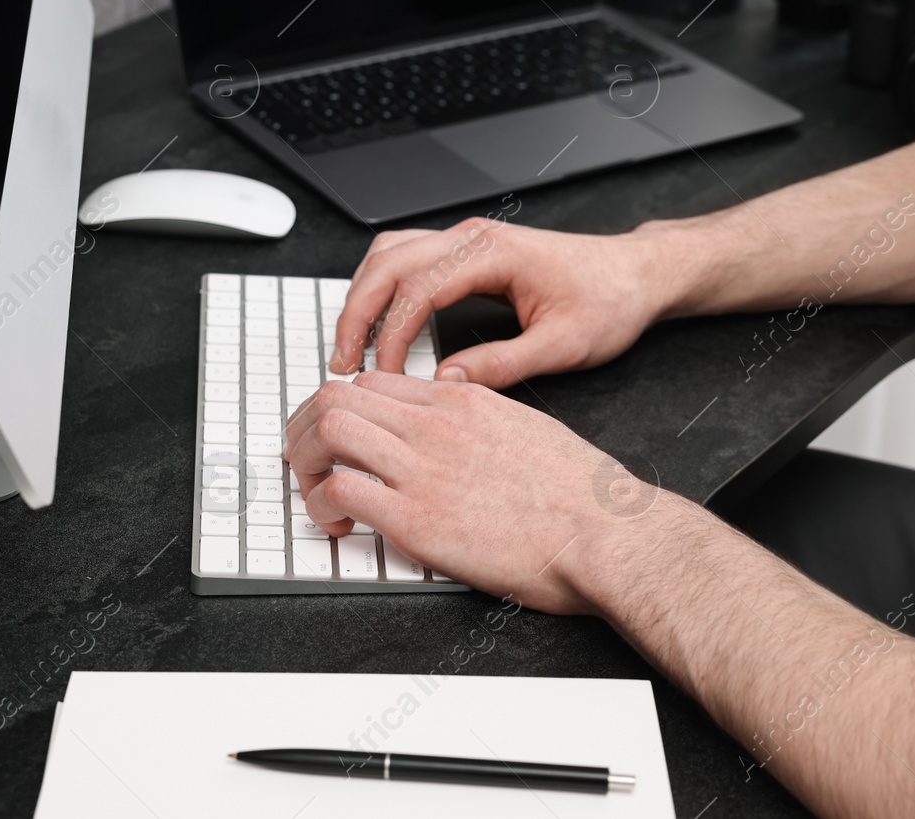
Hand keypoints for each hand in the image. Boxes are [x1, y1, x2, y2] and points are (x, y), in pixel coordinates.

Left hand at [282, 370, 681, 612]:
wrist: (608, 533)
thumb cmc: (582, 497)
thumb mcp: (527, 432)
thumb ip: (483, 425)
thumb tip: (460, 437)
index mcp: (464, 401)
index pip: (375, 380)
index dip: (343, 405)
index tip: (339, 436)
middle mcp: (437, 424)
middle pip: (338, 394)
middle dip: (306, 427)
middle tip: (306, 459)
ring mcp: (424, 467)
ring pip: (328, 429)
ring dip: (305, 460)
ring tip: (315, 490)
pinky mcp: (416, 517)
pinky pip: (340, 491)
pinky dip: (323, 505)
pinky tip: (339, 525)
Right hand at [330, 218, 669, 388]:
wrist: (636, 274)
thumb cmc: (609, 300)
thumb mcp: (563, 345)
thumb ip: (502, 364)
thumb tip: (446, 383)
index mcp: (493, 253)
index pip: (416, 288)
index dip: (390, 334)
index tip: (382, 375)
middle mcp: (473, 238)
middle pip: (387, 263)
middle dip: (356, 313)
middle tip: (343, 363)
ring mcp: (467, 240)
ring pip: (389, 254)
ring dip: (363, 297)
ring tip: (352, 346)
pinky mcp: (468, 251)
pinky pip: (406, 259)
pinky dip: (382, 289)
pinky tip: (379, 323)